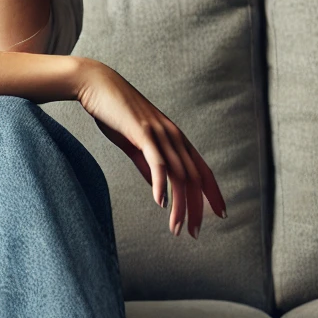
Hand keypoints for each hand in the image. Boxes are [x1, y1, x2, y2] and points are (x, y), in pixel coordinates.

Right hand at [74, 59, 225, 237]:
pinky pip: (157, 163)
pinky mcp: (142, 133)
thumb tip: (158, 185)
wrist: (96, 85)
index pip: (202, 169)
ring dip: (180, 205)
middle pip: (193, 178)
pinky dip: (160, 184)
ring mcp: (159, 133)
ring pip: (178, 175)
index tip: (220, 214)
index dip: (213, 192)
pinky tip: (160, 203)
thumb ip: (147, 163)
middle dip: (197, 208)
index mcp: (174, 137)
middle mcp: (173, 136)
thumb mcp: (134, 141)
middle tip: (194, 232)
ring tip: (176, 228)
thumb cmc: (113, 112)